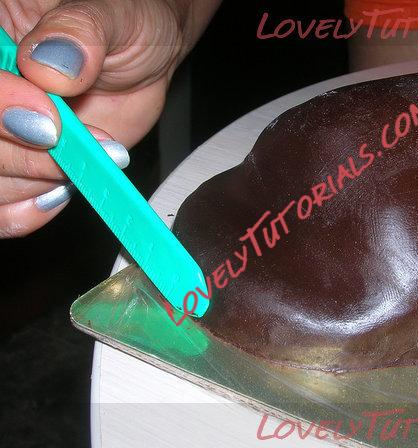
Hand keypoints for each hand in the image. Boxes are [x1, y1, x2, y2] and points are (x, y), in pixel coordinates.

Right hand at [0, 0, 217, 237]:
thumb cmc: (126, 28)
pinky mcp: (24, 168)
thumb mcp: (111, 16)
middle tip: (80, 141)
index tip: (50, 120)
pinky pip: (4, 212)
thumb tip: (51, 64)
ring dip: (38, 181)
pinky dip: (30, 211)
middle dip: (24, 155)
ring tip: (91, 152)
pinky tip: (64, 188)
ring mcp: (3, 135)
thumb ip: (79, 34)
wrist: (146, 61)